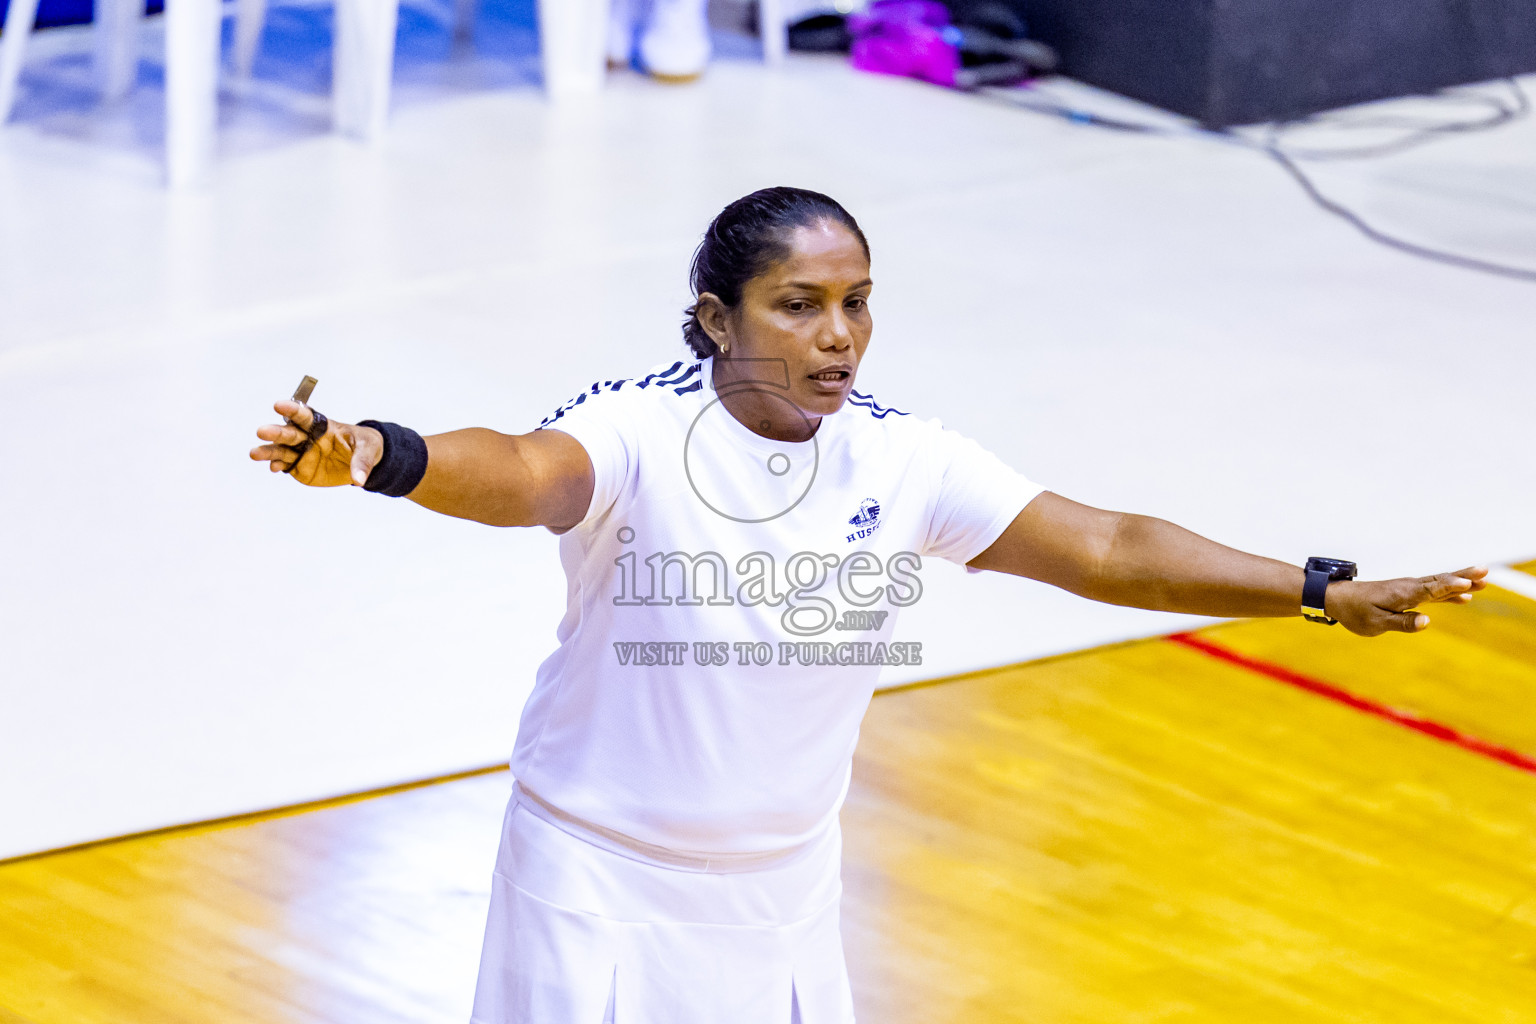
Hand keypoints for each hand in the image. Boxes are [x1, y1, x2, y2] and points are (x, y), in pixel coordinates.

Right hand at [249, 400, 384, 486]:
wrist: (362, 461)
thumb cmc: (365, 446)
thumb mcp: (369, 449)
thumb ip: (362, 462)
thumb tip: (359, 480)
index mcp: (322, 426)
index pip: (304, 416)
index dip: (292, 410)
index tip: (279, 405)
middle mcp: (307, 437)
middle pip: (288, 433)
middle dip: (275, 432)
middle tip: (261, 430)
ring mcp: (301, 453)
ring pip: (281, 450)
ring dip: (268, 451)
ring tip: (254, 453)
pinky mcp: (299, 467)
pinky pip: (285, 466)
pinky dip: (277, 466)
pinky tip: (273, 467)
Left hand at [1325, 566, 1488, 636]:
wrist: (1338, 599)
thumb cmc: (1356, 612)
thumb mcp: (1376, 623)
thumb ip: (1402, 622)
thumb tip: (1427, 621)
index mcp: (1403, 594)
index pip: (1432, 589)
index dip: (1451, 586)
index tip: (1468, 582)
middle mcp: (1409, 587)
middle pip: (1441, 581)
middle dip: (1464, 576)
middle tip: (1486, 571)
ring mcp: (1409, 589)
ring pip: (1440, 584)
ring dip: (1461, 582)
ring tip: (1484, 582)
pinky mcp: (1407, 593)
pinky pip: (1433, 592)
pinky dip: (1449, 593)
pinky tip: (1464, 598)